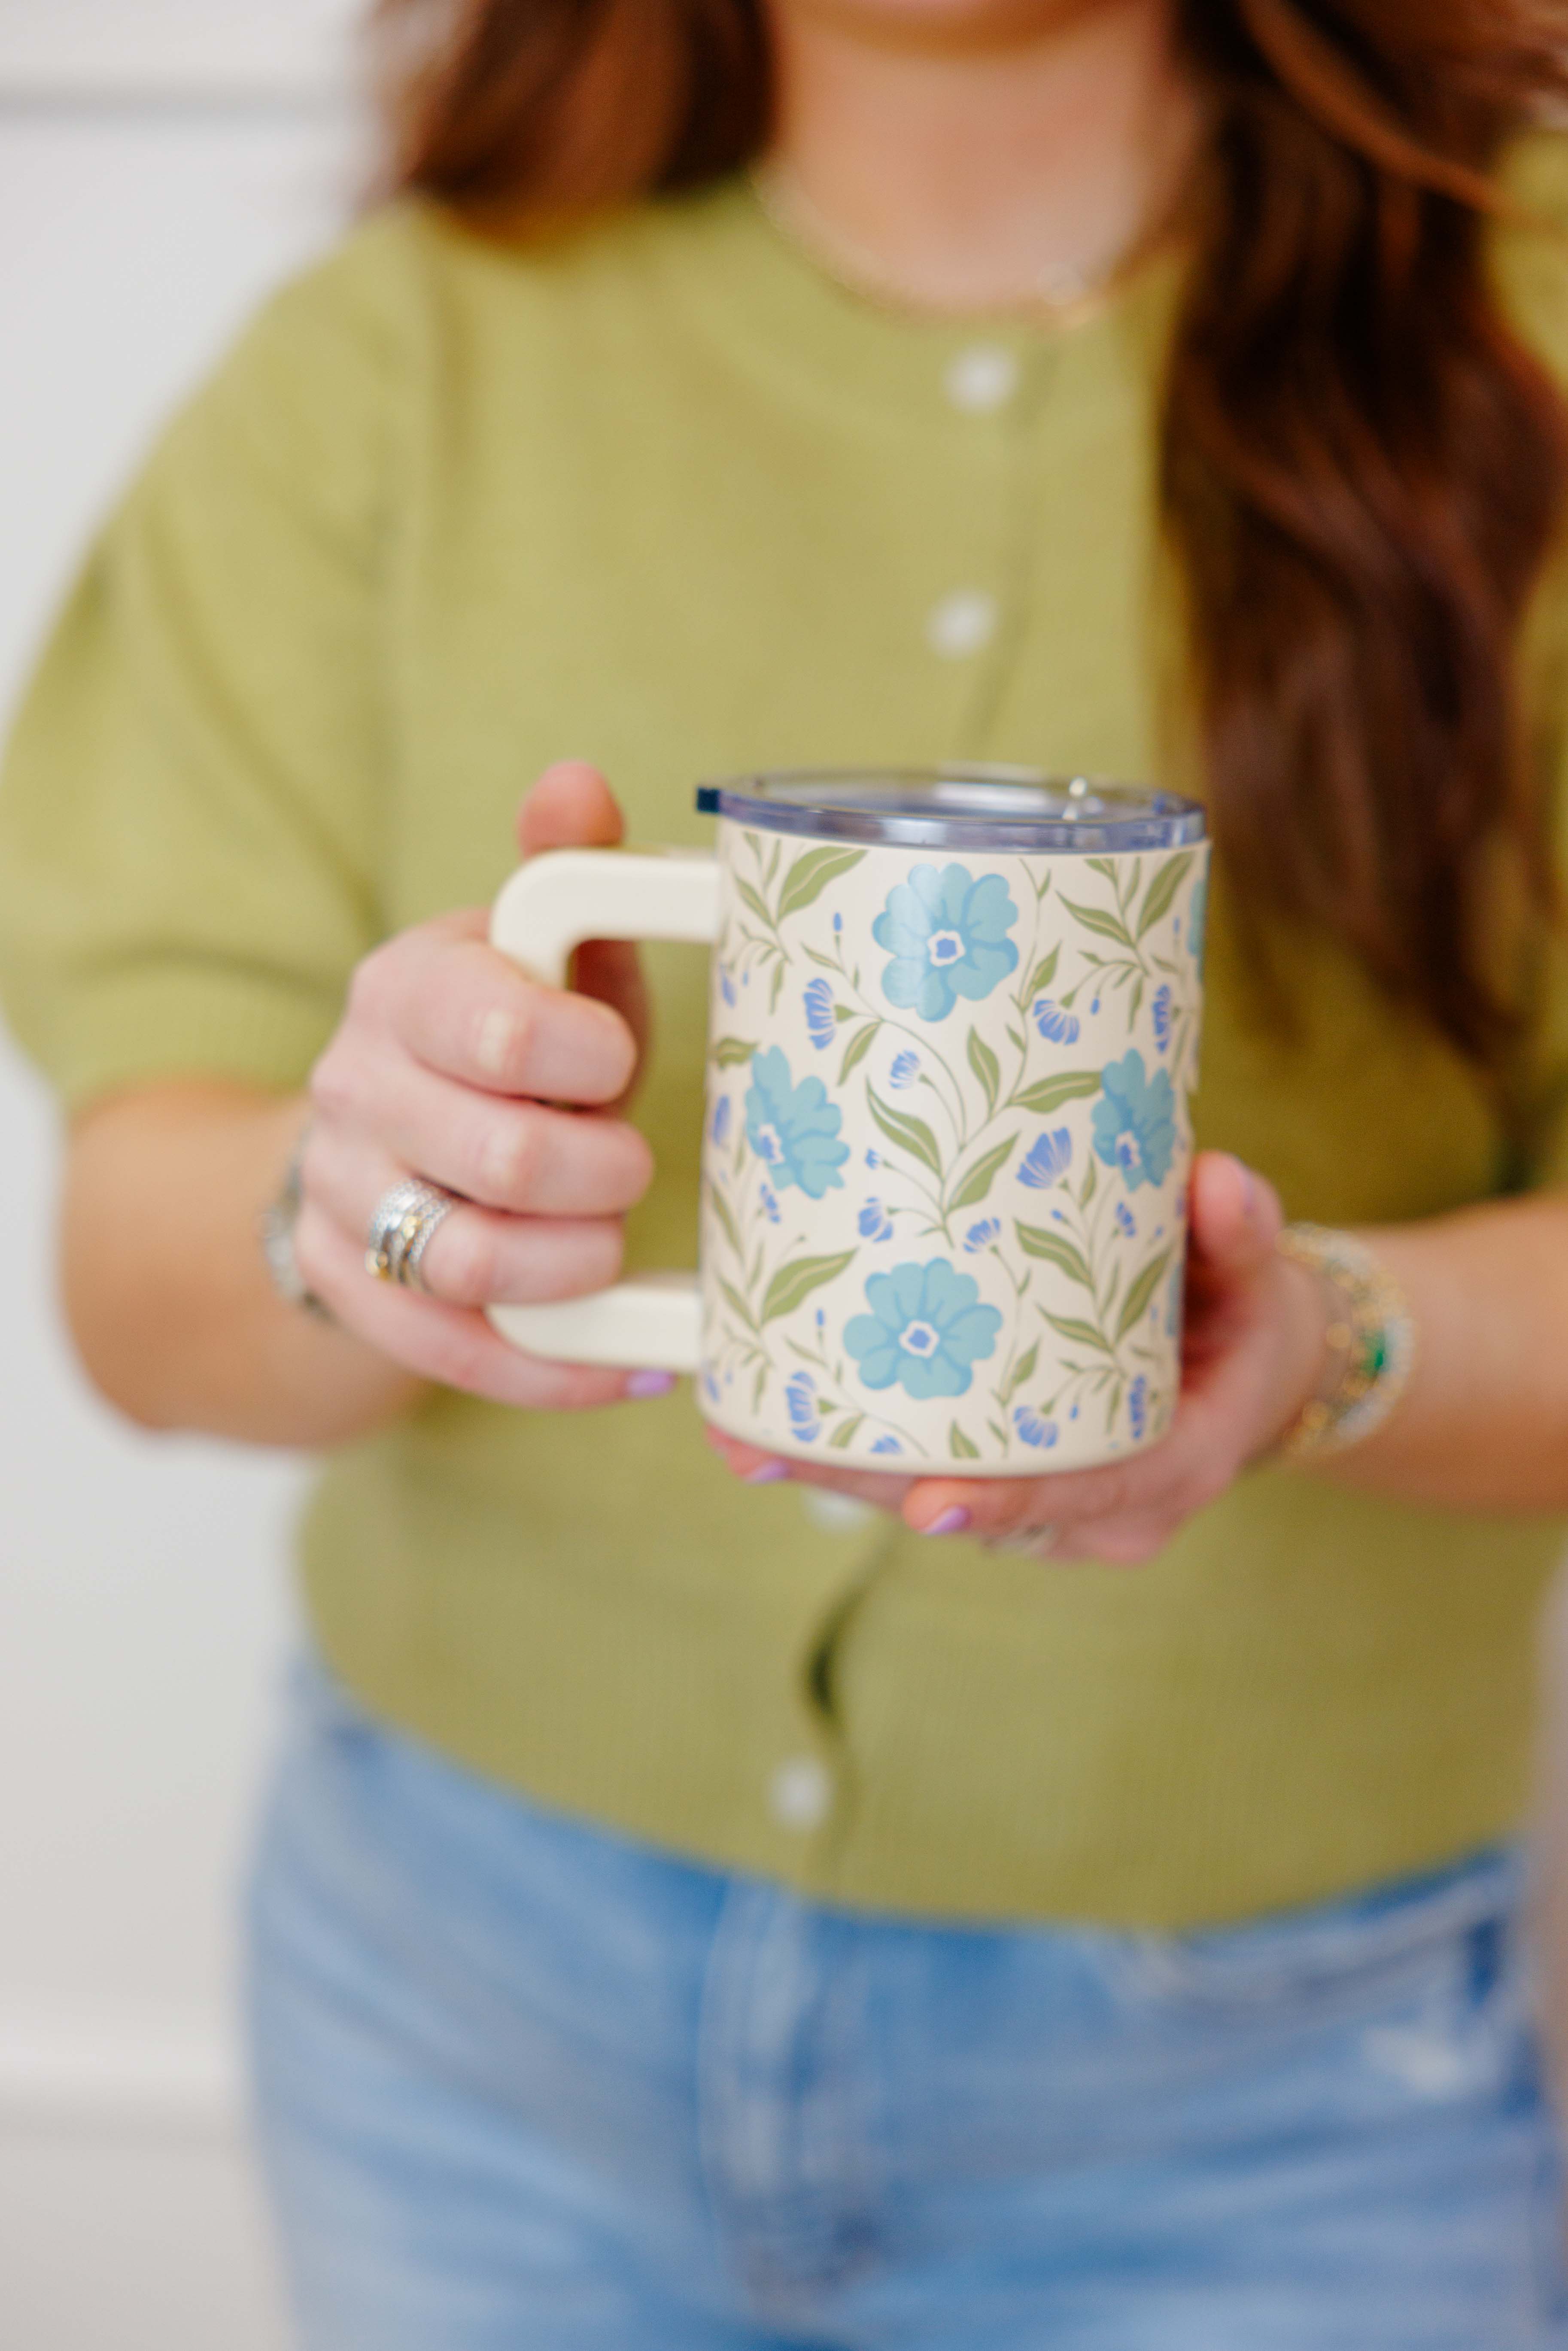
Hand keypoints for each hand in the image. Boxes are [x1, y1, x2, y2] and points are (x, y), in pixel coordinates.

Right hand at [291, 761, 665, 1410]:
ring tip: (612, 1246)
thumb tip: (576, 785)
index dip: (588, 1059)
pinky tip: (625, 1360)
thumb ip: (567, 875)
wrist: (380, 1146)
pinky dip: (552, 1366)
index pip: (497, 1029)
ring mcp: (342, 1198)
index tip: (621, 1066)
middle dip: (598, 1173)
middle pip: (500, 1158)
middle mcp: (354, 1090)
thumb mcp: (538, 957)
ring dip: (572, 1266)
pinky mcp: (351, 1292)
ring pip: (469, 1263)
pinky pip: (455, 1353)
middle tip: (632, 1165)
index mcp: (403, 990)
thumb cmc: (502, 1045)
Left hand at [706, 1152, 1328, 1560]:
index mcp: (1171, 1465)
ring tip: (741, 1435)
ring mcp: (1053, 1508)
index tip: (925, 1504)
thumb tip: (1217, 1181)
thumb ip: (1244, 1231)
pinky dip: (862, 1458)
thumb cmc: (1252, 1320)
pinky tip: (777, 1421)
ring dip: (840, 1476)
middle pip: (975, 1507)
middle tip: (762, 1448)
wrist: (1256, 1369)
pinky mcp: (1017, 1480)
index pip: (1082, 1495)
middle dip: (865, 1485)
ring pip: (935, 1500)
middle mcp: (1103, 1508)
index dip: (1004, 1501)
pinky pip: (933, 1478)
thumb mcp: (1263, 1277)